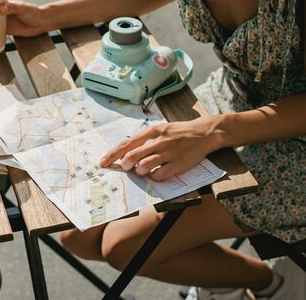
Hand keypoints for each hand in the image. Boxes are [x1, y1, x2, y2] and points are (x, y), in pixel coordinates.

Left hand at [99, 117, 222, 180]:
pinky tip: (157, 173)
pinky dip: (154, 177)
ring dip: (140, 171)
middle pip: (132, 156)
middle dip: (126, 165)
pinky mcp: (179, 164)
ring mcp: (169, 153)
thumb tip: (125, 153)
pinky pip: (159, 175)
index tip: (103, 162)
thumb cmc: (178, 132)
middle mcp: (158, 141)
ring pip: (144, 166)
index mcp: (152, 132)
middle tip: (127, 168)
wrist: (204, 133)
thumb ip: (143, 140)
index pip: (126, 144)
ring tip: (143, 170)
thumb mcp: (159, 130)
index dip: (112, 154)